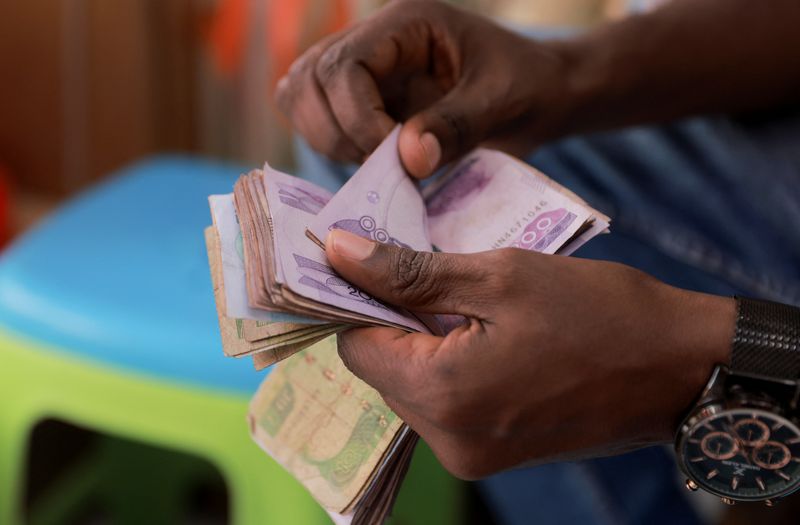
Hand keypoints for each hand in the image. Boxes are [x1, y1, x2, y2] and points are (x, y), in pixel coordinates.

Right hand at [276, 0, 571, 177]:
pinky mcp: (361, 98)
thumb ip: (455, 126)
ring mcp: (363, 68)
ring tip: (379, 162)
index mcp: (406, 24)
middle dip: (336, 132)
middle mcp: (373, 39)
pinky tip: (373, 161)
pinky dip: (332, 145)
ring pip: (300, 97)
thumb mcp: (501, 102)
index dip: (357, 118)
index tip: (392, 156)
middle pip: (308, 79)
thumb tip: (407, 159)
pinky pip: (316, 118)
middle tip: (383, 162)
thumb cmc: (528, 85)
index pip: (344, 65)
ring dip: (329, 140)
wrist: (538, 93)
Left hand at [324, 229, 735, 478]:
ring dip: (420, 341)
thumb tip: (339, 252)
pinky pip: (443, 404)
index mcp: (444, 395)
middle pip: (380, 368)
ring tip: (458, 298)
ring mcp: (470, 455)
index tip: (366, 256)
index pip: (355, 344)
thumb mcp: (499, 276)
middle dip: (390, 317)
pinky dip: (446, 365)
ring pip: (410, 386)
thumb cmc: (598, 311)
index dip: (355, 296)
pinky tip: (478, 331)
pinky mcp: (491, 454)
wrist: (679, 367)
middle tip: (418, 268)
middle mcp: (447, 440)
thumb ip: (409, 271)